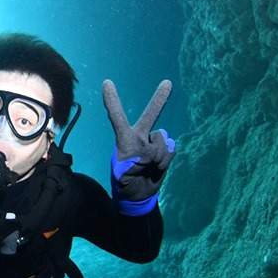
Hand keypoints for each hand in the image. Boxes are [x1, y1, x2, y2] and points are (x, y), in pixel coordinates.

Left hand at [102, 79, 176, 200]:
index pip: (116, 117)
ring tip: (149, 167)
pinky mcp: (166, 150)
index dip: (112, 100)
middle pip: (149, 115)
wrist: (139, 194)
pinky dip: (166, 160)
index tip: (106, 82)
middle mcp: (140, 136)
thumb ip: (131, 163)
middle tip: (167, 83)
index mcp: (124, 139)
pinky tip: (157, 167)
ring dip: (158, 156)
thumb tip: (146, 154)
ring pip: (162, 141)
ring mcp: (154, 143)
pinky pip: (171, 150)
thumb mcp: (120, 175)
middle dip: (159, 99)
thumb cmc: (124, 182)